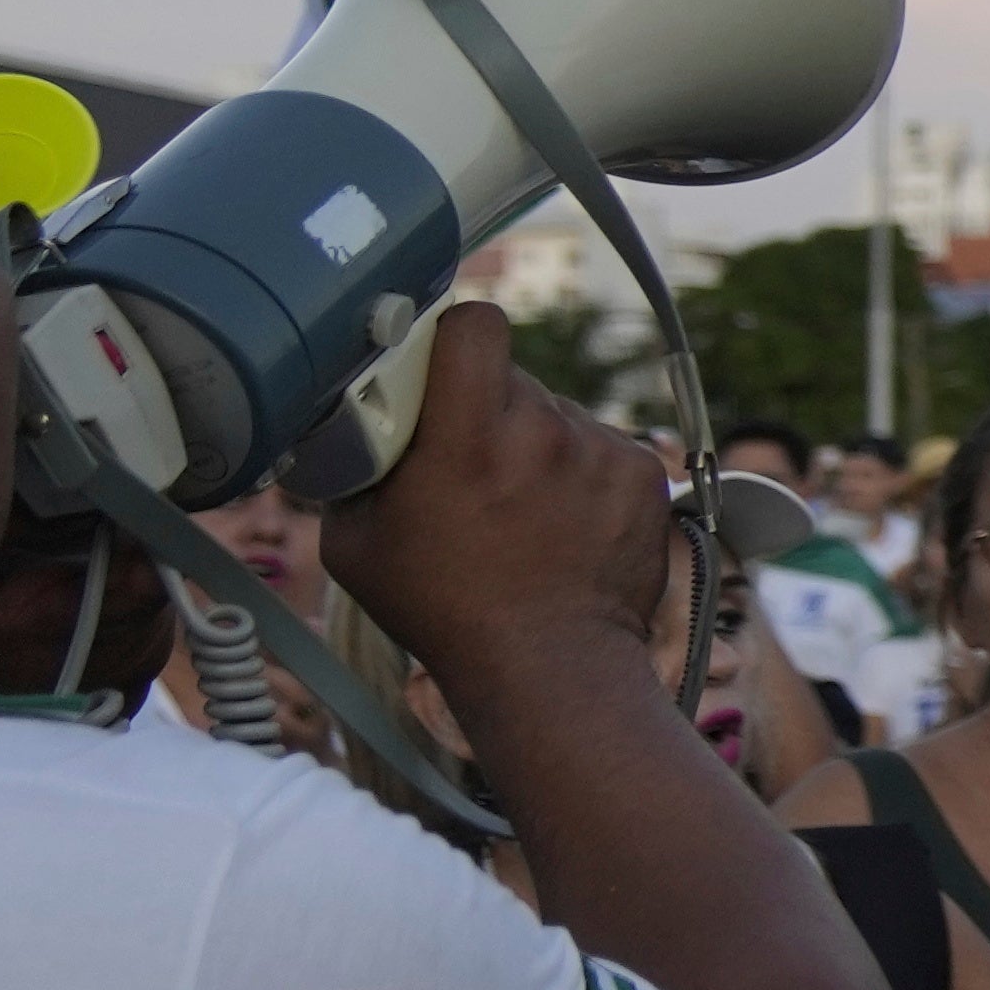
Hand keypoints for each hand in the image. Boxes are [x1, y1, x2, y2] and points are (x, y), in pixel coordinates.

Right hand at [314, 303, 675, 677]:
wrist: (547, 665)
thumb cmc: (442, 610)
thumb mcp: (353, 542)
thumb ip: (352, 469)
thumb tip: (347, 428)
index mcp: (467, 436)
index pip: (476, 324)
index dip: (455, 335)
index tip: (439, 365)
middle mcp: (543, 430)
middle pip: (511, 377)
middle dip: (484, 406)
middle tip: (466, 461)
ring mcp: (601, 449)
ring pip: (556, 413)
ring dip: (533, 442)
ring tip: (516, 508)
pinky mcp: (642, 472)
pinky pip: (599, 445)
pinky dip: (578, 471)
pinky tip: (559, 522)